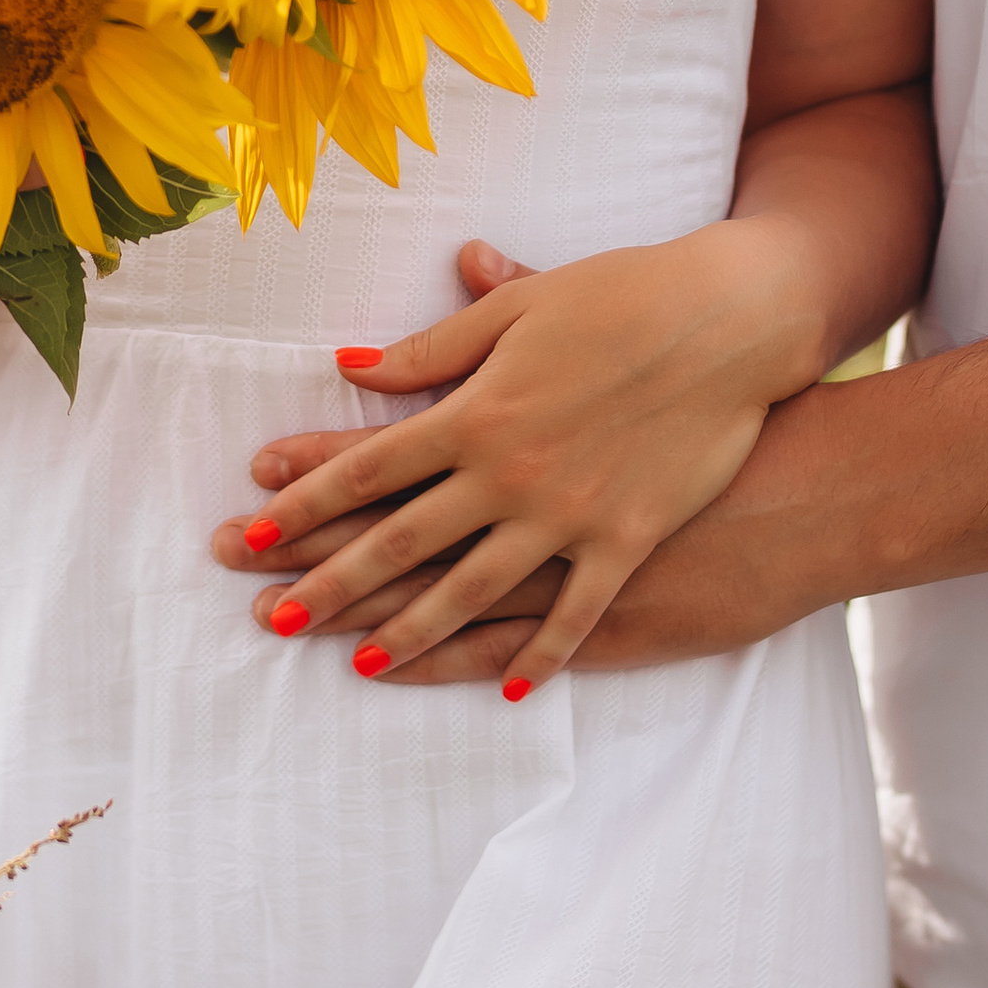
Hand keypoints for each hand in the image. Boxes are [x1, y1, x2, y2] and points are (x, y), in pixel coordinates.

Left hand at [213, 214, 825, 693]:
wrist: (736, 322)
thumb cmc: (630, 297)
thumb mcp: (527, 308)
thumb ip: (439, 345)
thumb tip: (354, 362)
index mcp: (479, 409)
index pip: (370, 465)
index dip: (305, 499)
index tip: (252, 530)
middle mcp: (510, 470)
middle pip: (401, 537)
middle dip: (329, 581)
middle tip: (270, 617)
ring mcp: (568, 514)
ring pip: (472, 590)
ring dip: (410, 629)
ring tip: (357, 661)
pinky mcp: (627, 542)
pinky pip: (574, 614)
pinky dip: (539, 656)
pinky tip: (507, 690)